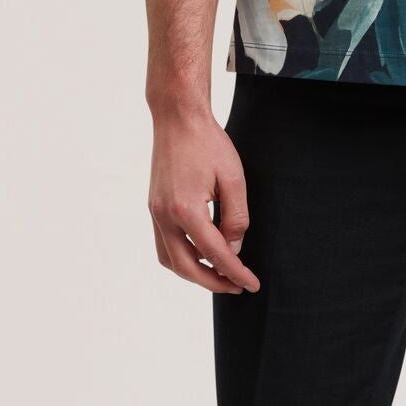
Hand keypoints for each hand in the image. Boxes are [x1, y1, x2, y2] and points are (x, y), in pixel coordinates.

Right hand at [148, 100, 260, 294]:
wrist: (177, 119)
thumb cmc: (208, 144)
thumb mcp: (234, 179)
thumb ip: (236, 218)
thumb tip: (233, 248)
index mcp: (186, 210)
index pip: (215, 253)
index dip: (236, 273)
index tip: (251, 284)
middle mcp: (165, 216)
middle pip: (187, 267)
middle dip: (213, 282)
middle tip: (236, 285)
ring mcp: (155, 212)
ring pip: (170, 260)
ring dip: (194, 273)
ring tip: (220, 273)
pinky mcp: (154, 207)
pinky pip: (163, 244)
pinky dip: (181, 257)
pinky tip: (201, 254)